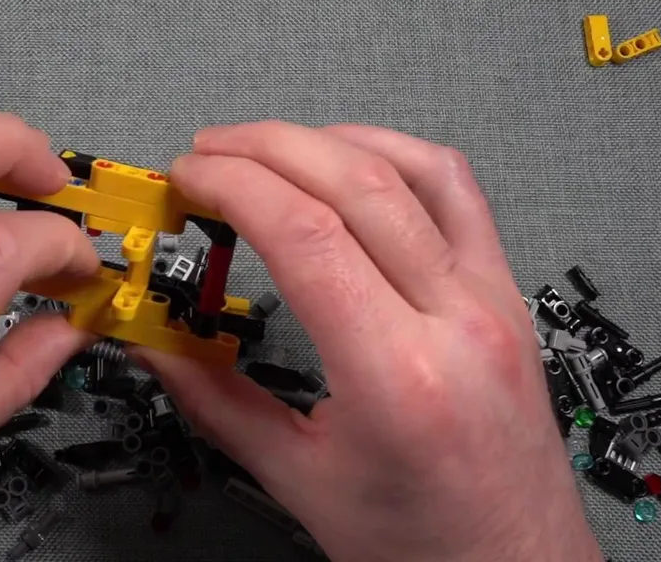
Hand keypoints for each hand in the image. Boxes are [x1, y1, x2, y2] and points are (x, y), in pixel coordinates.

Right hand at [141, 122, 601, 561]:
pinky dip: (395, 154)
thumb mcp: (300, 481)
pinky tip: (349, 158)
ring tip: (264, 146)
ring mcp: (494, 300)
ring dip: (326, 139)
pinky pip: (458, 192)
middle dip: (263, 148)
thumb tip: (153, 342)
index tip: (187, 178)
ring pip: (414, 169)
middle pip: (355, 183)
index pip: (308, 234)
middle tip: (204, 155)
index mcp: (400, 378)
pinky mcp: (506, 295)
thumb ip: (215, 402)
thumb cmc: (427, 546)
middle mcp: (459, 323)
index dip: (233, 186)